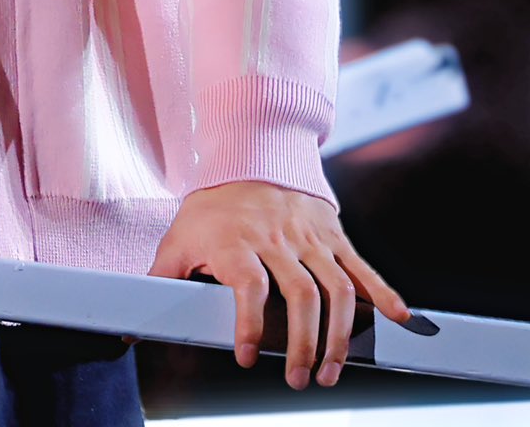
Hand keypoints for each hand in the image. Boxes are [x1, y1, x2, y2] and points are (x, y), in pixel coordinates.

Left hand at [148, 181, 411, 389]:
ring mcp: (309, 236)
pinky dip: (384, 293)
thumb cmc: (212, 204)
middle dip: (305, 343)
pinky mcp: (333, 234)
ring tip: (333, 369)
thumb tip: (130, 327)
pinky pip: (362, 265)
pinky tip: (399, 319)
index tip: (248, 357)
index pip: (249, 285)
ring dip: (341, 333)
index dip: (250, 324)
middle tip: (303, 379)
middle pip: (300, 293)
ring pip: (336, 286)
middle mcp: (277, 238)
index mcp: (238, 240)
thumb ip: (161, 282)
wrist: (250, 150)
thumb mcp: (180, 237)